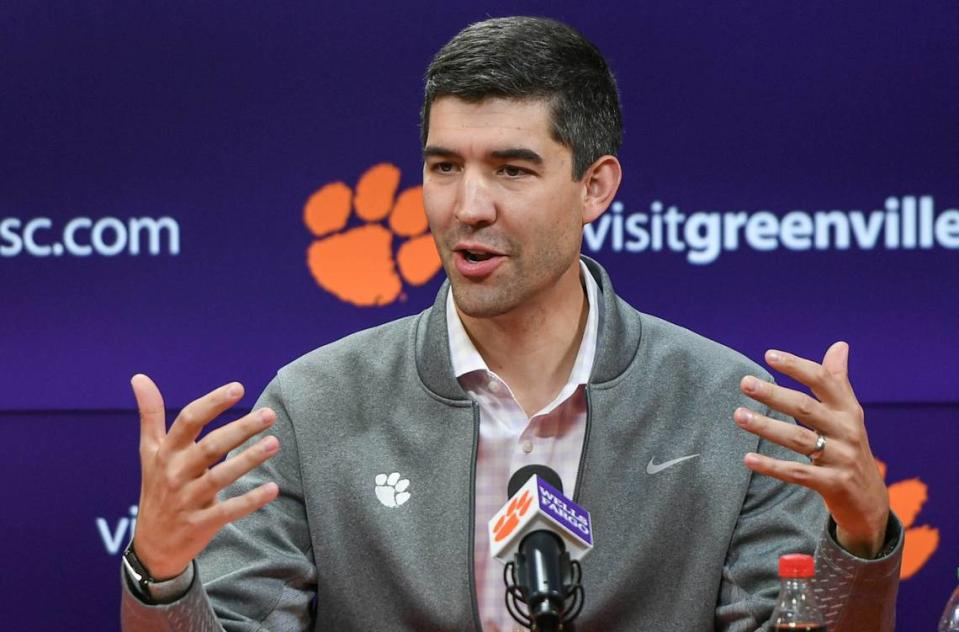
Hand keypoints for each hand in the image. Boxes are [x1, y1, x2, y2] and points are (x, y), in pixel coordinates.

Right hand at [130, 374, 280, 578]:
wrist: (151, 546)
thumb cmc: (156, 488)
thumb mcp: (149, 452)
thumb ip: (150, 415)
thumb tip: (139, 377)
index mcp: (166, 453)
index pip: (188, 421)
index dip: (212, 404)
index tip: (238, 388)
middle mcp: (175, 474)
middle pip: (211, 447)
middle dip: (241, 429)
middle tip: (270, 414)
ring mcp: (186, 500)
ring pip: (221, 477)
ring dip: (249, 460)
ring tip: (275, 443)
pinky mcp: (200, 524)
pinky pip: (228, 511)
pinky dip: (250, 501)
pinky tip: (273, 488)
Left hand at [733, 342, 889, 557]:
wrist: (871, 502)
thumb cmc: (851, 449)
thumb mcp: (849, 416)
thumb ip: (838, 382)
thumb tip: (840, 345)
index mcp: (849, 411)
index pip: (823, 381)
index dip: (797, 366)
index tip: (769, 355)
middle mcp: (847, 431)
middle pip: (806, 408)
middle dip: (774, 394)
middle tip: (745, 383)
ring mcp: (842, 458)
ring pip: (799, 439)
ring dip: (767, 427)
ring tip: (739, 416)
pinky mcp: (834, 484)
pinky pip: (798, 473)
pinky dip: (772, 466)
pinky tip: (748, 458)